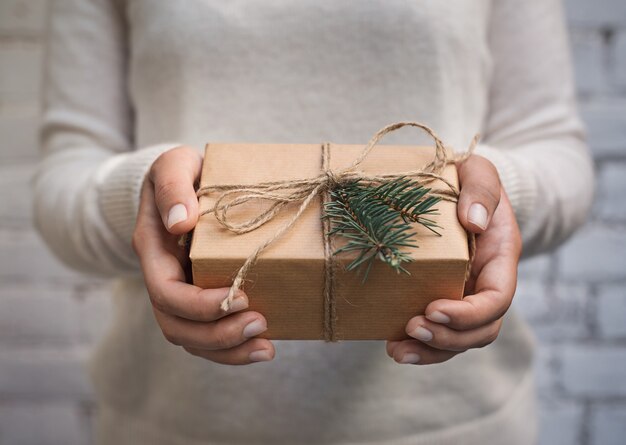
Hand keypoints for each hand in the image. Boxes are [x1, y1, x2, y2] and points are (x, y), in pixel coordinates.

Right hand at [132, 146, 274, 364]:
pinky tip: (263, 346)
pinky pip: (208, 336)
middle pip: (177, 326)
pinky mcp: (199, 299)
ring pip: (192, 339)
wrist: (185, 182)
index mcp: (153, 250)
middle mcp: (162, 277)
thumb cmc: (183, 172)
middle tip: (261, 324)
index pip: (167, 292)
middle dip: (218, 335)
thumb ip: (173, 185)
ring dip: (228, 350)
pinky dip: (233, 348)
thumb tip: (180, 222)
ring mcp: (180, 292)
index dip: (200, 304)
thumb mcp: (175, 164)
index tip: (241, 296)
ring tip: (267, 349)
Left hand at [386, 155, 521, 364]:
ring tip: (397, 351)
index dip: (469, 313)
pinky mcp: (440, 298)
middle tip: (412, 328)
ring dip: (430, 351)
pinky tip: (392, 345)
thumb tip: (473, 222)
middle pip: (480, 330)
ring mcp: (464, 296)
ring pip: (458, 340)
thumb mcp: (480, 172)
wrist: (458, 190)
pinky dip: (418, 345)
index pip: (497, 298)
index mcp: (500, 258)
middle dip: (448, 338)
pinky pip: (436, 332)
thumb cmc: (469, 179)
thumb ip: (481, 190)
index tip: (434, 308)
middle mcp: (485, 284)